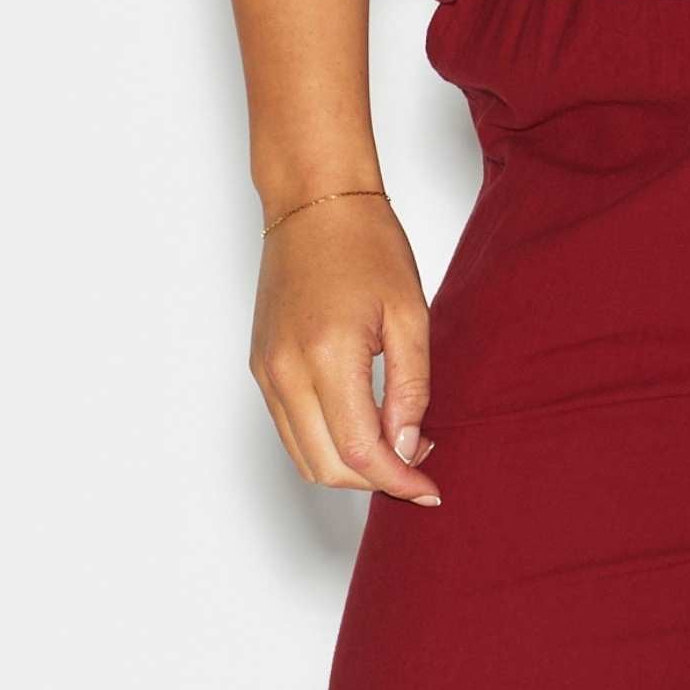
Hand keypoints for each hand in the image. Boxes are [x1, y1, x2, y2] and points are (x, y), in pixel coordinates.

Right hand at [250, 192, 440, 503]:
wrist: (314, 201)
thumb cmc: (366, 243)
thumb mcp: (410, 313)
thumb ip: (411, 388)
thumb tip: (409, 446)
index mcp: (327, 355)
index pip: (360, 452)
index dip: (398, 480)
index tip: (429, 488)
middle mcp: (286, 372)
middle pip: (326, 468)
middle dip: (376, 479)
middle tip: (418, 464)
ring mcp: (266, 372)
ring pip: (304, 457)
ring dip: (349, 467)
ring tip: (395, 445)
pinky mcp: (260, 367)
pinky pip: (290, 429)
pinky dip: (325, 443)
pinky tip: (363, 424)